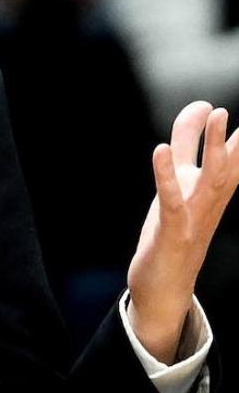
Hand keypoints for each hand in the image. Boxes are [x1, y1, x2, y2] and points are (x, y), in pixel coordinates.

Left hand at [127, 102, 238, 362]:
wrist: (164, 286)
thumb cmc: (173, 229)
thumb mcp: (177, 181)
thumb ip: (186, 146)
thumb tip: (199, 109)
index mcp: (212, 190)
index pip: (229, 155)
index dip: (233, 133)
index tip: (229, 105)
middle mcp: (209, 202)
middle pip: (228, 164)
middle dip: (233, 135)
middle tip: (232, 108)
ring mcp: (194, 218)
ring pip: (210, 179)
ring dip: (214, 147)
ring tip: (217, 114)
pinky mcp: (173, 232)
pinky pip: (172, 200)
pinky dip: (166, 175)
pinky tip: (161, 150)